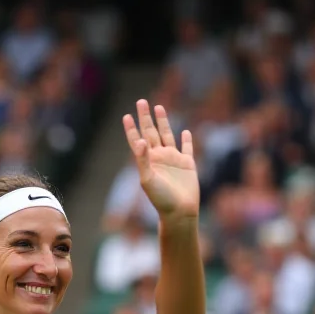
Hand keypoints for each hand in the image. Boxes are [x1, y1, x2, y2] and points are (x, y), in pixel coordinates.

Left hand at [123, 100, 198, 220]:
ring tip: (158, 107)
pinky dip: (186, 140)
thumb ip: (143, 160)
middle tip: (141, 101)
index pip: (137, 140)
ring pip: (167, 135)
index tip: (126, 116)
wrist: (179, 212)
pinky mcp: (188, 164)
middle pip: (151, 132)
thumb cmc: (161, 199)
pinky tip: (185, 131)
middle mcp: (159, 158)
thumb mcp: (148, 179)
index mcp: (148, 161)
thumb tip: (141, 140)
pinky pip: (187, 148)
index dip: (132, 128)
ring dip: (163, 122)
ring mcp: (173, 160)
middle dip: (146, 117)